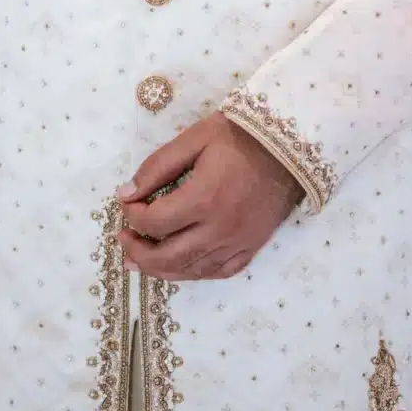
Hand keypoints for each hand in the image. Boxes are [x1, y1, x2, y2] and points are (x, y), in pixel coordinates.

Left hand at [117, 113, 303, 280]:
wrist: (288, 146)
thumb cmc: (238, 137)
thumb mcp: (194, 139)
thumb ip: (157, 166)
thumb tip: (125, 193)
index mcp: (204, 198)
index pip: (155, 222)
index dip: (132, 216)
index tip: (126, 204)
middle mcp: (220, 229)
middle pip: (168, 257)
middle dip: (139, 252)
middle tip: (124, 241)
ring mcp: (238, 243)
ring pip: (191, 271)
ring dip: (161, 270)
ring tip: (140, 261)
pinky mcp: (251, 248)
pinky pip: (218, 272)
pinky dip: (194, 273)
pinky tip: (180, 266)